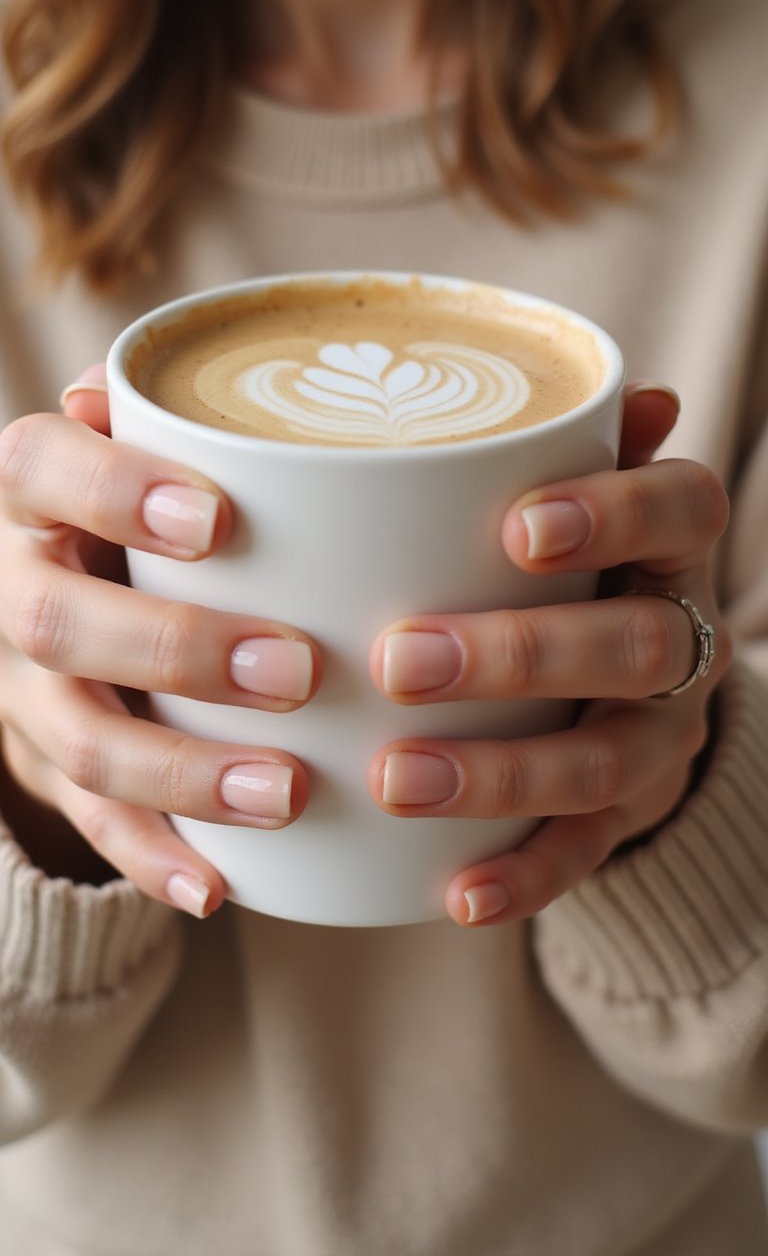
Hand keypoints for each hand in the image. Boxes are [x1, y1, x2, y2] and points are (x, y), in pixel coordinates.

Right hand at [0, 368, 318, 916]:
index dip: (115, 492)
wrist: (68, 587)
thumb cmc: (145, 506)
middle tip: (294, 670)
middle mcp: (16, 587)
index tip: (217, 521)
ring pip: (77, 739)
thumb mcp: (155, 450)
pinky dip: (154, 856)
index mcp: (38, 492)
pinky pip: (91, 821)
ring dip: (181, 772)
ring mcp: (27, 687)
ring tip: (288, 792)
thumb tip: (263, 408)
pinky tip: (219, 886)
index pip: (39, 468)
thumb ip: (195, 425)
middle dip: (175, 650)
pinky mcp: (51, 763)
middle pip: (57, 622)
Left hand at [367, 387, 732, 926]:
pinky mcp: (625, 813)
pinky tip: (456, 895)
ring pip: (607, 759)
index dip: (612, 515)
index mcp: (667, 544)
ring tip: (395, 779)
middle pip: (637, 645)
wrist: (617, 683)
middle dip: (518, 655)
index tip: (515, 525)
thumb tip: (629, 392)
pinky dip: (525, 876)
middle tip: (397, 661)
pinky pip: (586, 851)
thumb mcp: (563, 499)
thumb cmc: (560, 566)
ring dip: (502, 772)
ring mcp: (659, 734)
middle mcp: (682, 636)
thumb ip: (560, 449)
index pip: (680, 510)